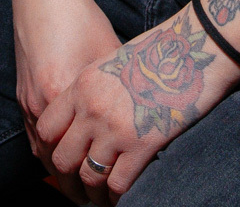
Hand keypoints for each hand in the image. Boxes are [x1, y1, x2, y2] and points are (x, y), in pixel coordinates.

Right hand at [11, 0, 121, 201]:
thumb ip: (124, 86)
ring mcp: (31, 100)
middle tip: (101, 203)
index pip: (88, 154)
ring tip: (83, 194)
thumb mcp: (110, 52)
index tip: (121, 196)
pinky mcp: (23, 95)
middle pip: (62, 164)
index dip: (105, 182)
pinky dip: (46, 157)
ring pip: (44, 156)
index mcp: (72, 94)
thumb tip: (151, 114)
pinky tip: (59, 166)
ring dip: (63, 177)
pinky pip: (32, 140)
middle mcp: (47, 103)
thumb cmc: (82, 19)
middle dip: (81, 189)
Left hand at [34, 6, 239, 201]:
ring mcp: (115, 128)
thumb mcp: (111, 63)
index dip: (51, 150)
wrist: (192, 48)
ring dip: (93, 195)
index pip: (47, 129)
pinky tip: (120, 198)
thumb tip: (85, 116)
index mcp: (81, 86)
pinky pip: (118, 183)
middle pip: (63, 159)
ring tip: (99, 200)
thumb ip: (92, 91)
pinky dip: (116, 197)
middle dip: (68, 181)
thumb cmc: (157, 54)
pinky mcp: (142, 144)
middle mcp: (92, 109)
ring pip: (89, 177)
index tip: (62, 161)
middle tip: (77, 191)